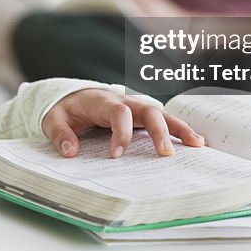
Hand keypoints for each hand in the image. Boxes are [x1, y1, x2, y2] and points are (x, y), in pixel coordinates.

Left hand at [42, 88, 204, 158]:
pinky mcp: (140, 117)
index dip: (121, 132)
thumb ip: (60, 133)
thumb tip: (70, 151)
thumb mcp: (53, 118)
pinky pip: (162, 121)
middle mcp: (123, 100)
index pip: (118, 112)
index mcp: (101, 100)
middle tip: (166, 154)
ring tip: (197, 145)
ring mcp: (135, 107)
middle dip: (158, 131)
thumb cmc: (65, 108)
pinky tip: (195, 143)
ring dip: (178, 128)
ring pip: (160, 114)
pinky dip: (178, 130)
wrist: (72, 95)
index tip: (116, 154)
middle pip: (146, 110)